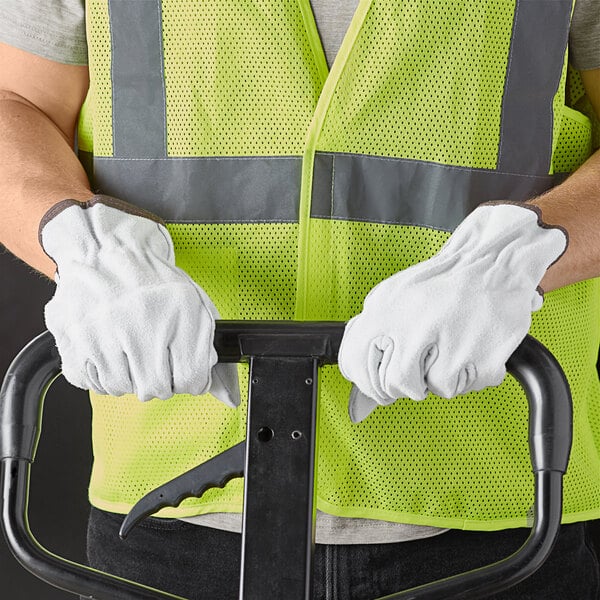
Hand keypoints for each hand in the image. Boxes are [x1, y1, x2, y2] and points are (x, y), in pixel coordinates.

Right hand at [40, 196, 238, 405]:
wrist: (104, 252)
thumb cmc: (152, 282)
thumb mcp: (194, 305)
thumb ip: (209, 350)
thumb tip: (227, 395)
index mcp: (178, 309)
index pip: (190, 377)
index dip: (190, 381)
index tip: (185, 372)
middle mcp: (138, 319)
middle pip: (155, 388)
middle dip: (160, 381)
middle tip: (155, 358)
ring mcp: (100, 330)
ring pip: (121, 388)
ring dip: (129, 377)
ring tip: (129, 349)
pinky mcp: (71, 338)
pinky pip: (91, 381)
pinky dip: (102, 374)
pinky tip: (108, 349)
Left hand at [338, 203, 566, 421]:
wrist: (493, 263)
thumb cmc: (444, 282)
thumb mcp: (394, 294)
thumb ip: (372, 330)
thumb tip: (358, 375)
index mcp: (387, 308)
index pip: (355, 361)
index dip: (366, 381)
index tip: (378, 384)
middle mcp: (414, 324)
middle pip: (393, 384)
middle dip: (406, 383)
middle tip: (422, 362)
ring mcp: (449, 342)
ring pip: (433, 389)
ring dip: (442, 377)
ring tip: (452, 344)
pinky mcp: (482, 357)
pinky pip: (465, 388)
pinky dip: (469, 376)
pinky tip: (471, 348)